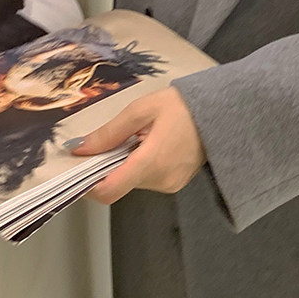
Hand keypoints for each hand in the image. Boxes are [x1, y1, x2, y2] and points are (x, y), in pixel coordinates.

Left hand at [72, 86, 205, 204]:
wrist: (221, 112)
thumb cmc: (182, 106)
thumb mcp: (141, 110)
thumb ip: (109, 133)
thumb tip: (80, 149)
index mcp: (150, 162)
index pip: (109, 191)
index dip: (87, 186)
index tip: (77, 170)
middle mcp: (160, 181)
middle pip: (119, 184)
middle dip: (109, 166)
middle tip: (114, 140)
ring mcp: (170, 185)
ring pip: (132, 181)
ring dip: (126, 164)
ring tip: (140, 138)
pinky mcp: (176, 184)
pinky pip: (147, 180)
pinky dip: (141, 166)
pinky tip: (152, 145)